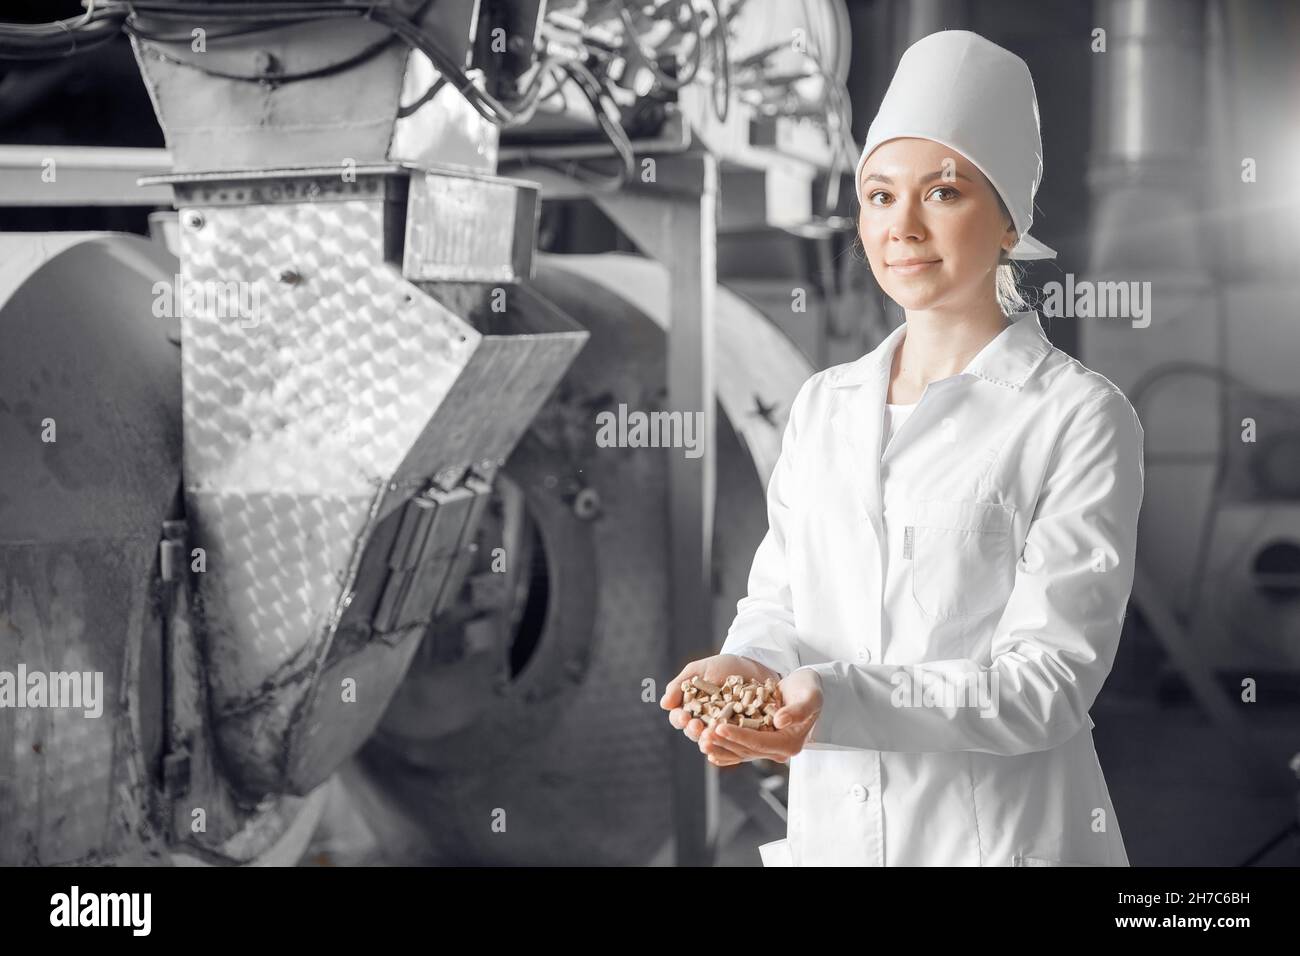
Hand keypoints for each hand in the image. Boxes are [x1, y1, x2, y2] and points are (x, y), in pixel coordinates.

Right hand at [660, 654, 778, 763]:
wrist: (753, 665)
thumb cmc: (722, 666)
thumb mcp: (698, 670)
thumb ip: (679, 686)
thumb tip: (664, 704)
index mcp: (690, 710)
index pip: (678, 719)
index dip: (679, 719)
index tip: (684, 716)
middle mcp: (704, 723)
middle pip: (694, 733)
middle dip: (694, 731)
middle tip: (697, 726)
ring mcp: (723, 730)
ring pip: (713, 741)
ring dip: (711, 740)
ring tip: (712, 734)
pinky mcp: (742, 734)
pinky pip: (736, 742)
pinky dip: (733, 742)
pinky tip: (733, 740)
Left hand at [708, 668, 822, 766]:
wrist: (807, 689)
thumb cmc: (810, 690)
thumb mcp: (810, 697)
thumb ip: (797, 711)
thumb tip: (780, 722)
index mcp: (790, 743)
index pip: (759, 742)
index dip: (738, 736)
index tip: (719, 727)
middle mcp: (778, 750)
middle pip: (746, 750)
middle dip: (723, 743)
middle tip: (702, 735)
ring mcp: (768, 747)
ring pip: (740, 752)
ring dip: (719, 747)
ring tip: (700, 739)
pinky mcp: (760, 740)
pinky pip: (739, 748)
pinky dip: (724, 749)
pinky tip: (708, 748)